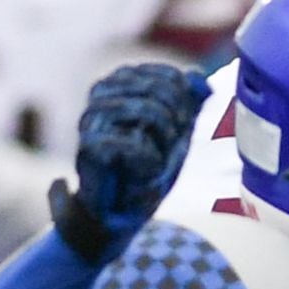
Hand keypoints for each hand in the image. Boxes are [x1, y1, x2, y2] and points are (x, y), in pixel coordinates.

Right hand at [53, 62, 211, 259]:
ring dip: (163, 140)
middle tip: (168, 146)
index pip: (167, 76)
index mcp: (121, 83)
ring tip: (155, 158)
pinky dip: (149, 162)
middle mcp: (102, 93)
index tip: (181, 126)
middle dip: (176, 121)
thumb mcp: (176, 132)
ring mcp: (92, 117)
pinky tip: (140, 172)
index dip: (186, 103)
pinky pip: (134, 144)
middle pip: (158, 89)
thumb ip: (187, 102)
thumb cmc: (145, 170)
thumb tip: (199, 77)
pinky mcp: (89, 146)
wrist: (119, 212)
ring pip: (147, 111)